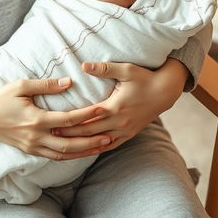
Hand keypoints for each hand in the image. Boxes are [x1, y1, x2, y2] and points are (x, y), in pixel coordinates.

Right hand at [0, 77, 113, 160]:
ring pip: (64, 154)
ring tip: (102, 146)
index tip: (102, 109)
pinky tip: (83, 152)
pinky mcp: (31, 151)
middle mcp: (36, 136)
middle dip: (92, 140)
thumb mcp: (21, 86)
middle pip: (70, 143)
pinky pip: (55, 157)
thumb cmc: (1, 99)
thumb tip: (68, 82)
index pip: (68, 119)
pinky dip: (71, 156)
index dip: (87, 115)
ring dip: (85, 151)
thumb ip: (46, 85)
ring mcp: (33, 147)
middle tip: (110, 135)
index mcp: (35, 119)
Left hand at [52, 58, 188, 151]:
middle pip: (90, 132)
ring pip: (99, 142)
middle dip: (71, 135)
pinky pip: (111, 145)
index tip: (54, 123)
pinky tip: (85, 151)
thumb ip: (104, 68)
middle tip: (51, 135)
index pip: (88, 117)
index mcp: (115, 106)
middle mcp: (120, 122)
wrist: (165, 92)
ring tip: (63, 147)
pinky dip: (97, 149)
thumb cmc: (144, 77)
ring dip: (81, 145)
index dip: (71, 122)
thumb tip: (83, 65)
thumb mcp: (125, 69)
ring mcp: (125, 130)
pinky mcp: (129, 134)